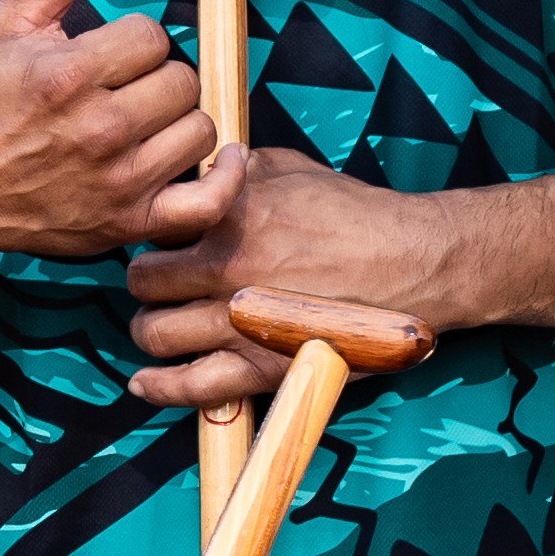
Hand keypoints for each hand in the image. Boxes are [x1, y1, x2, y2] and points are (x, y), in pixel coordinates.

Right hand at [0, 0, 222, 263]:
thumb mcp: (8, 28)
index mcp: (70, 76)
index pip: (152, 36)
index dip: (137, 40)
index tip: (114, 56)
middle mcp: (100, 129)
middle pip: (182, 81)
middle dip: (160, 78)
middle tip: (132, 90)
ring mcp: (121, 180)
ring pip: (201, 129)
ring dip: (185, 121)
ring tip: (154, 122)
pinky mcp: (132, 221)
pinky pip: (208, 202)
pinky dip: (227, 180)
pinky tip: (227, 156)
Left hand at [121, 146, 444, 406]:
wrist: (412, 262)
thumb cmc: (355, 214)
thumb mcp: (287, 168)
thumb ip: (233, 170)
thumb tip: (197, 173)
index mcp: (227, 214)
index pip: (152, 224)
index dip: (154, 234)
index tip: (167, 243)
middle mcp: (225, 267)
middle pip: (141, 280)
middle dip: (147, 281)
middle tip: (163, 285)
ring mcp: (239, 321)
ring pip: (152, 333)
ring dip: (152, 329)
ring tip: (165, 324)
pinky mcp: (262, 367)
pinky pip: (189, 388)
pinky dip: (158, 387)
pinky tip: (144, 382)